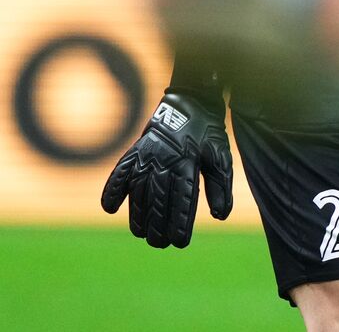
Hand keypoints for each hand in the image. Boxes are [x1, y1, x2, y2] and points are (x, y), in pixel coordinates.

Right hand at [100, 91, 233, 247]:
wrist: (192, 103)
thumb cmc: (208, 135)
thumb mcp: (221, 158)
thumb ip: (220, 187)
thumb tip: (220, 216)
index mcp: (188, 162)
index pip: (182, 199)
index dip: (180, 223)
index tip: (180, 242)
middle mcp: (165, 160)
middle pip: (158, 200)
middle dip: (158, 226)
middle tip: (160, 244)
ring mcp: (147, 156)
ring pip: (138, 192)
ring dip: (138, 215)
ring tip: (141, 234)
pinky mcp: (135, 151)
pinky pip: (120, 173)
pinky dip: (113, 190)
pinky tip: (110, 208)